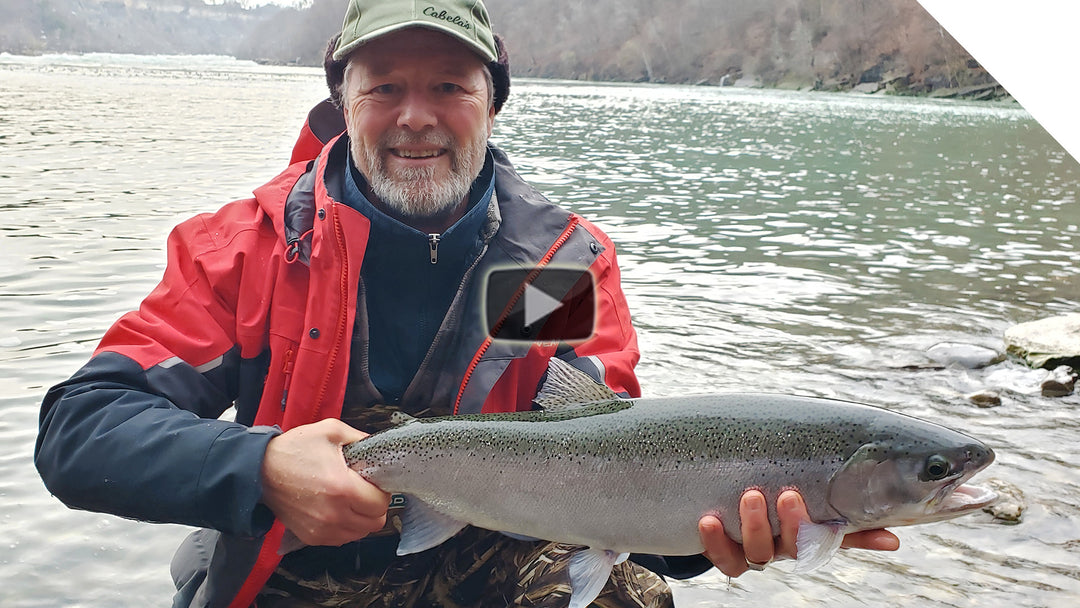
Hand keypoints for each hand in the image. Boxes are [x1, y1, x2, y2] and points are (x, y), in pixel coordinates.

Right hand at [260, 418, 390, 546]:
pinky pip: (342, 539)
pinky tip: (338, 510)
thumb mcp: (331, 431)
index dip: (382, 491)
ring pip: (360, 533)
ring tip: (351, 501)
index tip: (373, 482)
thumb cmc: (294, 449)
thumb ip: (359, 438)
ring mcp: (322, 528)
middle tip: (365, 492)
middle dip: (375, 506)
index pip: (381, 503)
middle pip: (375, 522)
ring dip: (361, 519)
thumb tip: (377, 448)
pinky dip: (346, 528)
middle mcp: (334, 513)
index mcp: (342, 487)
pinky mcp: (311, 537)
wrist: (260, 470)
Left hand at [699, 489, 899, 576]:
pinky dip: (715, 541)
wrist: (722, 505)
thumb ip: (848, 523)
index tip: (882, 537)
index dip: (860, 540)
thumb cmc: (776, 506)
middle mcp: (782, 547)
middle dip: (792, 523)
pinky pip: (721, 556)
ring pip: (757, 553)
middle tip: (788, 494)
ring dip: (755, 526)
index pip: (833, 539)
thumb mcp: (811, 510)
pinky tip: (709, 520)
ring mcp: (752, 551)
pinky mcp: (724, 553)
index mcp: (807, 536)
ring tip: (750, 496)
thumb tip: (893, 540)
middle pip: (793, 547)